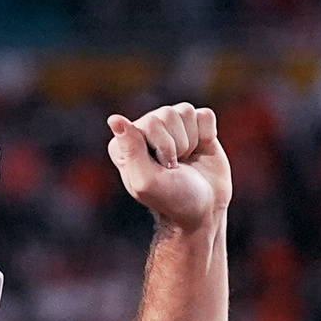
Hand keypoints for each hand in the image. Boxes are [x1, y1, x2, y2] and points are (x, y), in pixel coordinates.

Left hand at [107, 103, 230, 231]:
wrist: (205, 208)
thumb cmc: (172, 198)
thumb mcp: (146, 181)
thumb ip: (130, 148)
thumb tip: (114, 118)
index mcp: (124, 144)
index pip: (150, 123)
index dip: (164, 146)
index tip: (163, 169)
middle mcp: (144, 130)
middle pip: (168, 114)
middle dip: (178, 145)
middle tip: (175, 167)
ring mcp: (169, 127)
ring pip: (185, 111)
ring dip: (191, 141)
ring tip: (185, 160)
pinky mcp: (193, 126)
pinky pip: (204, 115)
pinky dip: (207, 134)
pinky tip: (199, 150)